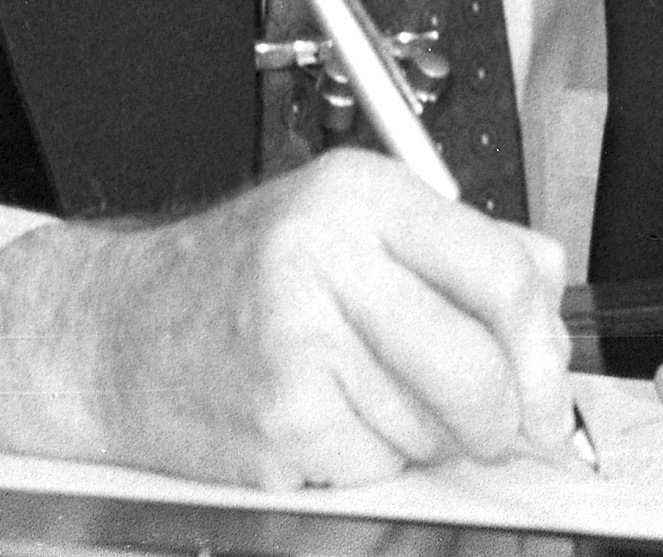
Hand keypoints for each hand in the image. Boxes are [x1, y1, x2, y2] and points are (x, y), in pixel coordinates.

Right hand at [0, 149, 579, 487]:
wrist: (112, 335)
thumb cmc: (235, 280)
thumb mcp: (348, 225)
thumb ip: (457, 247)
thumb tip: (550, 288)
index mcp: (359, 194)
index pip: (502, 271)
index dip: (543, 347)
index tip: (549, 389)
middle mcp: (325, 254)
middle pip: (478, 366)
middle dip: (502, 417)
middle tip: (494, 426)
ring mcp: (295, 342)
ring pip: (431, 426)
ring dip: (423, 437)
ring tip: (364, 397)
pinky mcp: (276, 422)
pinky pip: (376, 469)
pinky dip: (368, 465)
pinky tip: (325, 424)